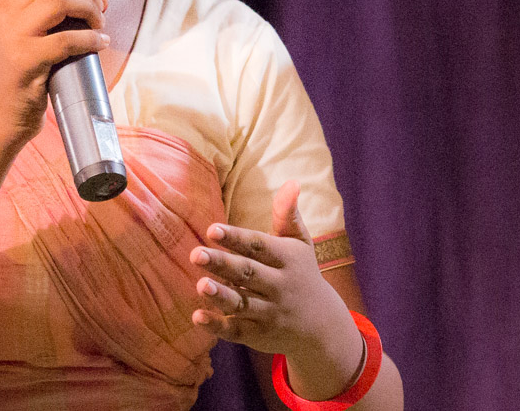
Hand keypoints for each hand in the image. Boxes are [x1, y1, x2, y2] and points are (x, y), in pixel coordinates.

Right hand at [0, 0, 109, 144]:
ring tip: (98, 25)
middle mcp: (3, 9)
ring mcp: (13, 34)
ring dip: (90, 10)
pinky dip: (91, 39)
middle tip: (96, 5)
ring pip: (61, 0)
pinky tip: (99, 44)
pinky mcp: (27, 59)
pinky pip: (69, 38)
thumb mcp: (24, 33)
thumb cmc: (18, 72)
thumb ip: (54, 9)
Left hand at [189, 182, 351, 359]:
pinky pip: (236, 332)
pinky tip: (197, 317)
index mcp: (287, 261)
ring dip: (220, 296)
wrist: (323, 327)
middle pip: (248, 274)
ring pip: (243, 305)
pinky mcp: (259, 336)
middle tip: (196, 254)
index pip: (259, 246)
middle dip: (223, 264)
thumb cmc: (303, 274)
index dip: (236, 238)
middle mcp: (279, 287)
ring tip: (200, 285)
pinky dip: (217, 326)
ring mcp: (270, 313)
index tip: (213, 229)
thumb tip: (292, 182)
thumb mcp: (301, 245)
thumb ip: (288, 216)